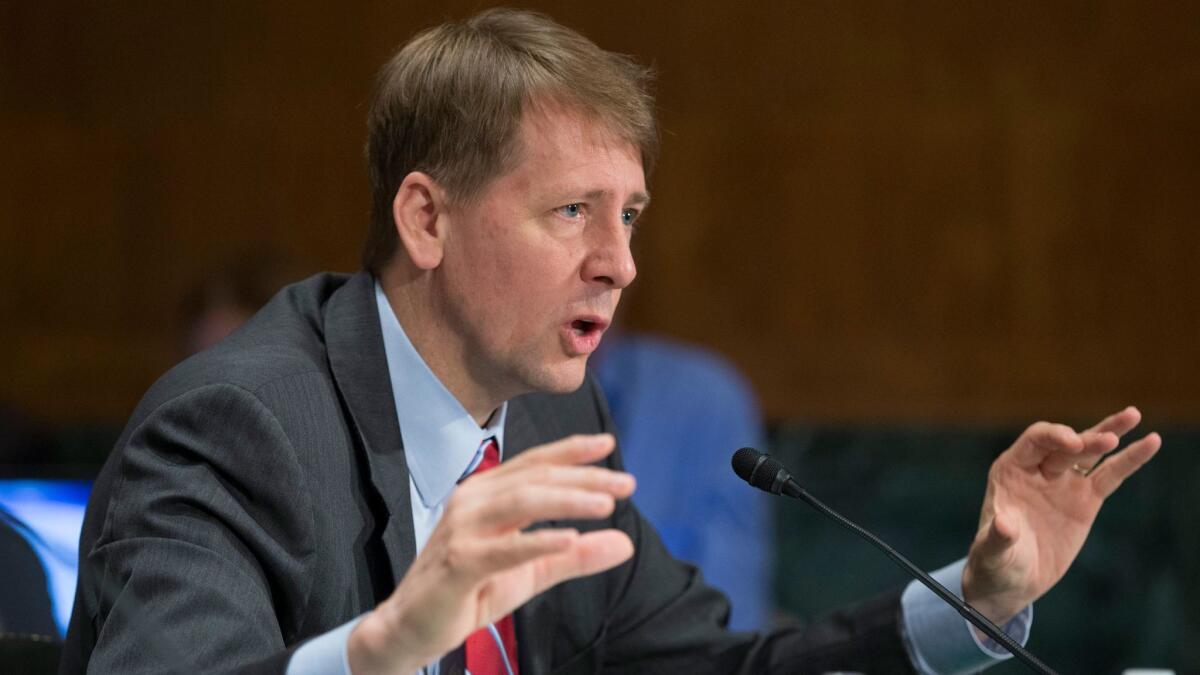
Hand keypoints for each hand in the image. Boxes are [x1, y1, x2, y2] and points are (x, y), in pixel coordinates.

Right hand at [347, 433, 634, 673]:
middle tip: (625, 483)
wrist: (410, 628)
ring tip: (606, 503)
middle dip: (583, 476)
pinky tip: (570, 537)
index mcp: (486, 495)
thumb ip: (575, 556)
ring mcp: (462, 530)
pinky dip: (538, 540)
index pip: (534, 464)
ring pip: (521, 502)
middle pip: (535, 478)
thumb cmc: (467, 593)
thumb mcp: (531, 572)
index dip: (571, 451)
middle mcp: (472, 501)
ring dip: (567, 500)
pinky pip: (504, 548)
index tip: (608, 444)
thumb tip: (625, 543)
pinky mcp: (458, 563)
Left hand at [962, 407, 1160, 625]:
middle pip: (1066, 444)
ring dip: (1110, 432)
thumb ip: (998, 537)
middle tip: (1108, 440)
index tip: (1074, 443)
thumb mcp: (992, 551)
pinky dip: (1129, 459)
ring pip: (1090, 452)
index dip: (1054, 436)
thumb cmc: (995, 562)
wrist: (1013, 580)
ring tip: (1133, 415)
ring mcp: (1064, 482)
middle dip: (1086, 440)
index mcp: (1010, 470)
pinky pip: (1110, 475)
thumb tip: (1004, 525)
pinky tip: (1151, 442)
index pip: (1035, 441)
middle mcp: (1038, 469)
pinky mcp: (1085, 499)